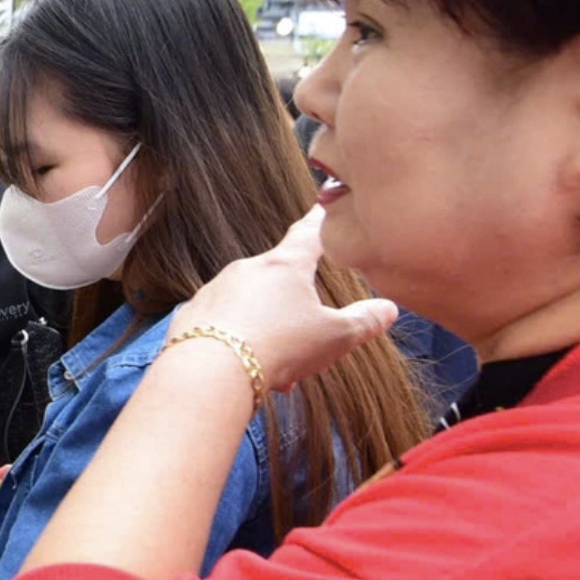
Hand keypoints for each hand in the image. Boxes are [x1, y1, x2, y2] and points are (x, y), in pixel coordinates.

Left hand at [171, 208, 398, 393]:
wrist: (210, 372)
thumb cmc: (278, 348)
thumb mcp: (335, 338)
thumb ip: (364, 322)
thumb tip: (388, 309)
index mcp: (285, 266)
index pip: (308, 234)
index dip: (319, 222)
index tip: (321, 207)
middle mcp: (246, 270)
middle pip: (278, 280)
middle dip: (294, 311)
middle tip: (306, 347)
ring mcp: (214, 290)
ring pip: (250, 307)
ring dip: (267, 333)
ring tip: (278, 372)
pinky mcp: (190, 316)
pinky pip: (221, 324)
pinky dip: (237, 343)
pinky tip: (244, 371)